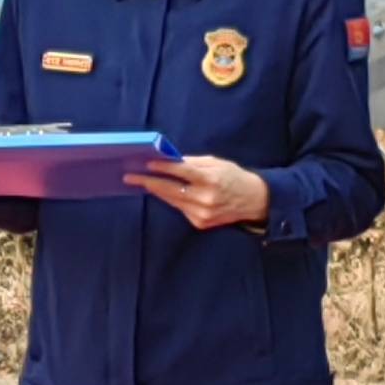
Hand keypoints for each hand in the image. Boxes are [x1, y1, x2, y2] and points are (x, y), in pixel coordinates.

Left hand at [124, 154, 270, 229]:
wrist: (253, 200)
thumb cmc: (233, 177)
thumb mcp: (216, 163)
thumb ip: (193, 163)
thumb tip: (169, 160)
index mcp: (210, 180)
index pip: (181, 173)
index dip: (162, 168)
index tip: (146, 164)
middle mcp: (205, 199)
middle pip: (170, 190)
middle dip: (149, 183)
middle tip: (130, 177)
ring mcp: (201, 214)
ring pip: (172, 201)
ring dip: (157, 191)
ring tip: (143, 182)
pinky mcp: (200, 223)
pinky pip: (181, 209)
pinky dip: (174, 200)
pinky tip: (168, 193)